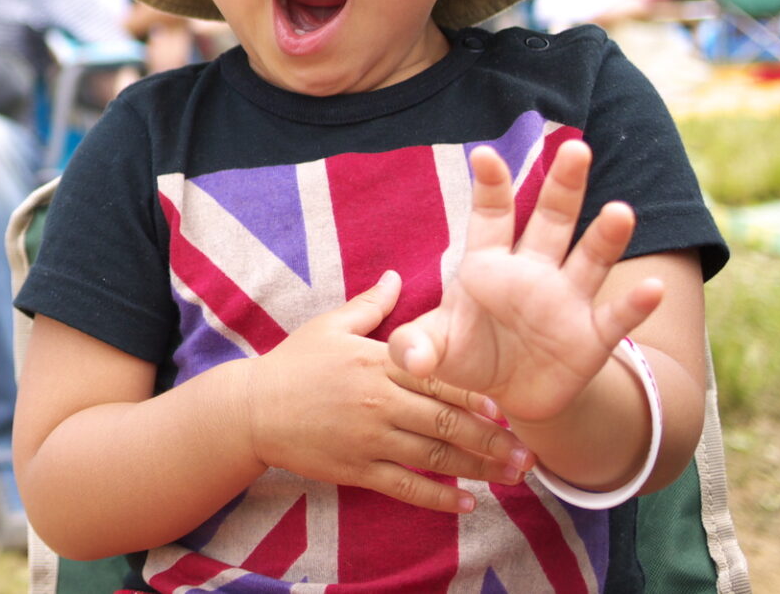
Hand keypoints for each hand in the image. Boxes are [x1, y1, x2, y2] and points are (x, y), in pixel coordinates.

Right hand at [241, 270, 531, 513]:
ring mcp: (368, 439)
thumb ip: (371, 305)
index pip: (436, 380)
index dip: (474, 397)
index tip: (505, 410)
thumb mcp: (330, 326)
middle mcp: (378, 401)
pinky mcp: (356, 470)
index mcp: (377, 363)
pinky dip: (438, 498)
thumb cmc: (293, 364)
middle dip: (491, 441)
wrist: (252, 409)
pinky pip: (405, 487)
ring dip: (477, 470)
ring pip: (434, 458)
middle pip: (446, 424)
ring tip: (511, 479)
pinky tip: (466, 504)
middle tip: (527, 456)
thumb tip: (396, 275)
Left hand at [387, 141, 664, 423]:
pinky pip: (616, 317)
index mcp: (488, 264)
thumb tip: (410, 358)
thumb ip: (417, 347)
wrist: (508, 396)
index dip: (489, 186)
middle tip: (577, 149)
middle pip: (551, 220)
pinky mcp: (591, 337)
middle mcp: (532, 272)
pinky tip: (654, 287)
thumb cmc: (466, 357)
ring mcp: (565, 301)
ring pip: (589, 259)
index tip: (485, 154)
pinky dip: (635, 305)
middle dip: (564, 186)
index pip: (490, 216)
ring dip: (606, 236)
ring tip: (621, 211)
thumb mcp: (433, 351)